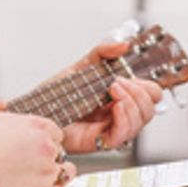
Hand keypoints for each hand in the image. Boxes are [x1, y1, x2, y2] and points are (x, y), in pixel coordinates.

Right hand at [0, 96, 69, 186]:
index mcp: (38, 126)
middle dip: (48, 155)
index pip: (55, 132)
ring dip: (54, 173)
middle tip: (31, 161)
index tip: (34, 144)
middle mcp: (47, 148)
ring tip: (40, 176)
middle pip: (59, 151)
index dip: (44, 138)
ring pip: (63, 172)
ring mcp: (46, 172)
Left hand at [55, 40, 163, 154]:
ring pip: (141, 121)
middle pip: (150, 109)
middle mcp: (119, 114)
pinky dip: (124, 120)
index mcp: (119, 97)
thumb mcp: (81, 66)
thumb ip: (102, 53)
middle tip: (118, 83)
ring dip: (131, 103)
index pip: (150, 95)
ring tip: (113, 90)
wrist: (37, 111)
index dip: (148, 87)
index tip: (129, 76)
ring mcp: (112, 128)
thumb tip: (123, 45)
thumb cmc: (56, 94)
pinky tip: (115, 108)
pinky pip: (124, 135)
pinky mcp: (102, 141)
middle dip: (140, 93)